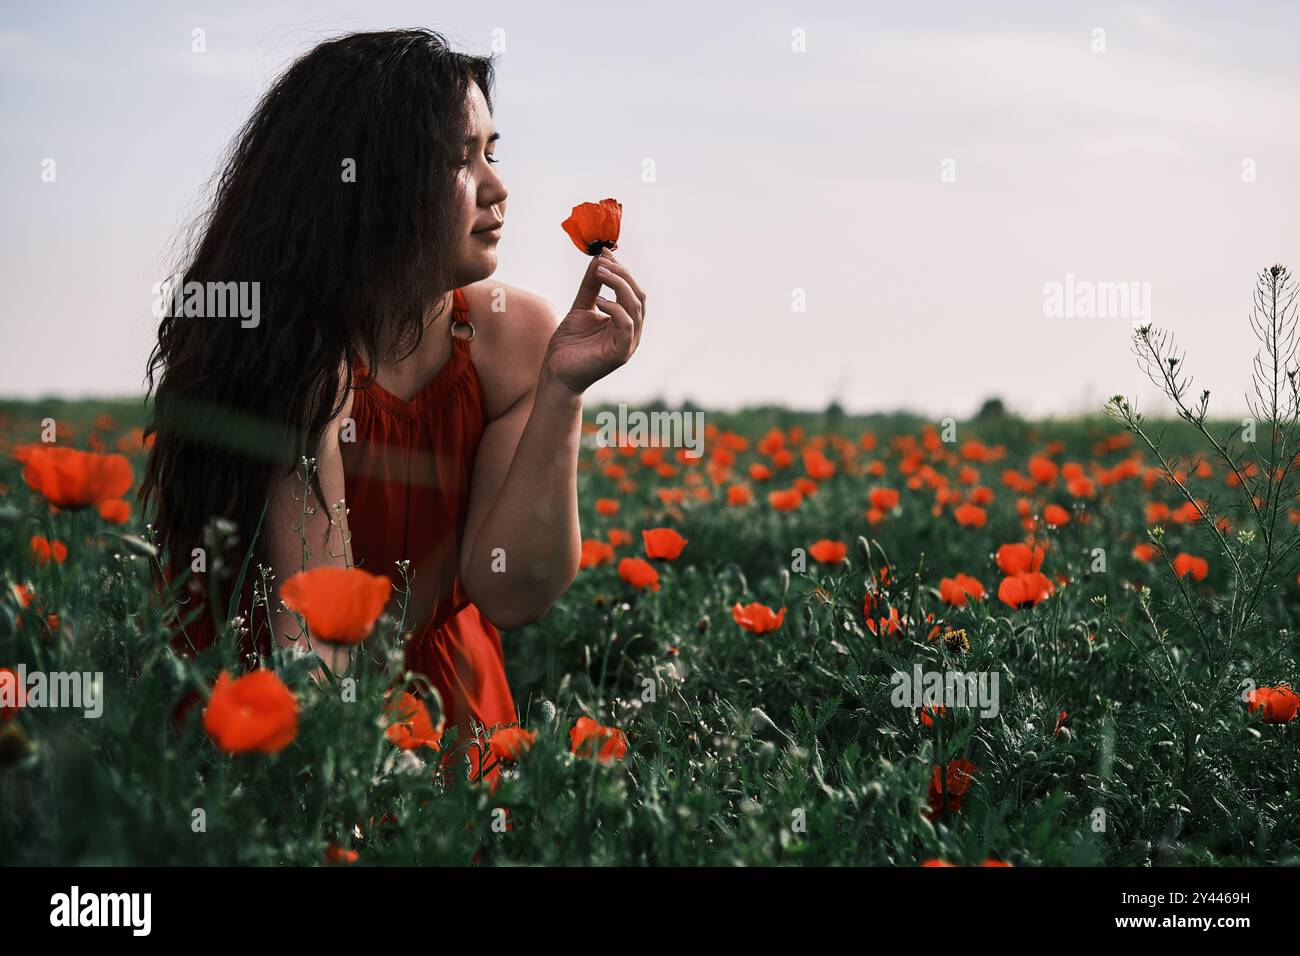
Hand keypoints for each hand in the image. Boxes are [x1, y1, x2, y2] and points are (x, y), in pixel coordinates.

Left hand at [542, 249, 646, 394]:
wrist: (557, 373)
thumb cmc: (569, 345)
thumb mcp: (581, 308)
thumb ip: (591, 286)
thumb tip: (598, 259)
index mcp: (625, 321)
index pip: (633, 290)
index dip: (621, 270)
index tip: (604, 253)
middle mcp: (631, 331)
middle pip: (638, 296)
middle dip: (622, 275)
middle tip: (602, 262)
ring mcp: (628, 343)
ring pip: (635, 307)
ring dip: (618, 285)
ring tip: (599, 274)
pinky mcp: (621, 353)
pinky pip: (627, 325)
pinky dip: (615, 309)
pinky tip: (599, 301)